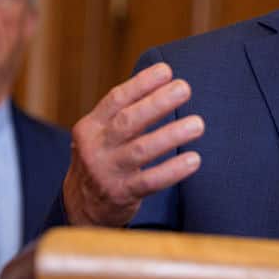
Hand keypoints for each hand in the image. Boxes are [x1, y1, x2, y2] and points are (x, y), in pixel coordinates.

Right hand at [63, 62, 203, 226]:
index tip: (166, 70)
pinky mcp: (121, 195)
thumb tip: (164, 83)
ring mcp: (107, 172)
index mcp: (90, 126)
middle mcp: (95, 147)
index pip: (116, 99)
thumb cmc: (102, 160)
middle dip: (157, 103)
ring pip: (141, 150)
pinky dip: (173, 170)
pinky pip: (150, 181)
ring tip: (197, 124)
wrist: (80, 208)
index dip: (141, 83)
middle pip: (128, 121)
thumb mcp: (101, 135)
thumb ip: (124, 114)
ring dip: (171, 135)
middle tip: (184, 88)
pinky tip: (194, 159)